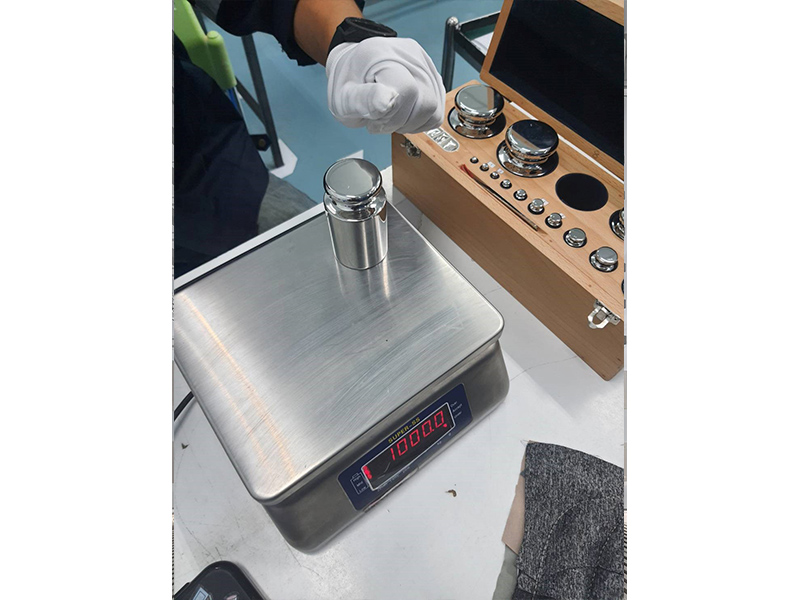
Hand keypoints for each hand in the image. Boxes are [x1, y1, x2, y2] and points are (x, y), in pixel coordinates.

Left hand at [326, 37, 445, 134]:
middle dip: (401, 121)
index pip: (407, 90)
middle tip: (380, 119)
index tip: (374, 118)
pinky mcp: (433, 76)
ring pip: (434, 109)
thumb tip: (388, 101)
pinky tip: (402, 115)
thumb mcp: (343, 98)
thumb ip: (364, 100)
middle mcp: (408, 53)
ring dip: (410, 122)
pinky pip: (437, 111)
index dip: (392, 115)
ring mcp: (424, 63)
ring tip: (390, 116)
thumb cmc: (348, 84)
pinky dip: (420, 121)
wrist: (354, 70)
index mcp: (382, 54)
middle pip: (425, 102)